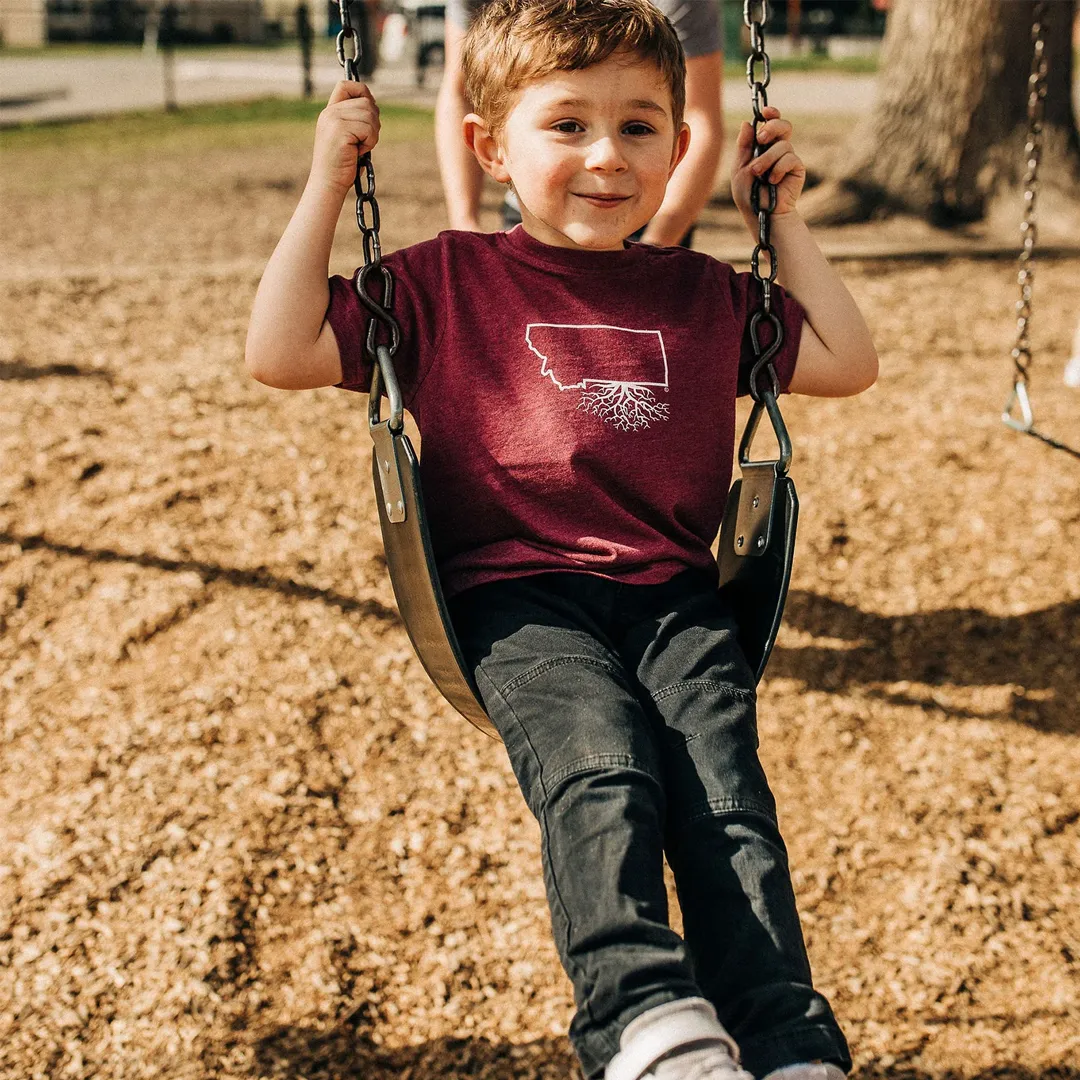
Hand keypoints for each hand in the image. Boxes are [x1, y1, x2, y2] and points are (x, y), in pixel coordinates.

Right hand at [311, 80, 380, 196]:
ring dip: (372, 135)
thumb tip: (373, 106)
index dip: (363, 93)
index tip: (369, 112)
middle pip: (366, 102)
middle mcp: (330, 112)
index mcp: (330, 112)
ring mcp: (333, 120)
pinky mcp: (340, 131)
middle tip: (364, 141)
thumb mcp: (348, 137)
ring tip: (359, 148)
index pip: (347, 85)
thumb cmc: (342, 166)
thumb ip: (356, 119)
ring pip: (370, 115)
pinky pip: (368, 129)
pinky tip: (358, 153)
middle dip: (373, 122)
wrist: (328, 184)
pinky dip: (370, 142)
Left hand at [731, 106, 804, 222]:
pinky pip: (790, 158)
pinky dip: (778, 169)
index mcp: (763, 147)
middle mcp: (777, 150)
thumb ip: (743, 147)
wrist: (762, 214)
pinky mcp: (797, 168)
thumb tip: (747, 123)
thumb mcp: (740, 169)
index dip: (771, 114)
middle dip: (772, 127)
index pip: (770, 124)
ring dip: (767, 159)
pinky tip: (773, 181)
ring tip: (759, 174)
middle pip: (783, 125)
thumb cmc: (749, 195)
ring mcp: (788, 158)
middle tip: (761, 139)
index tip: (765, 111)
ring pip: (783, 144)